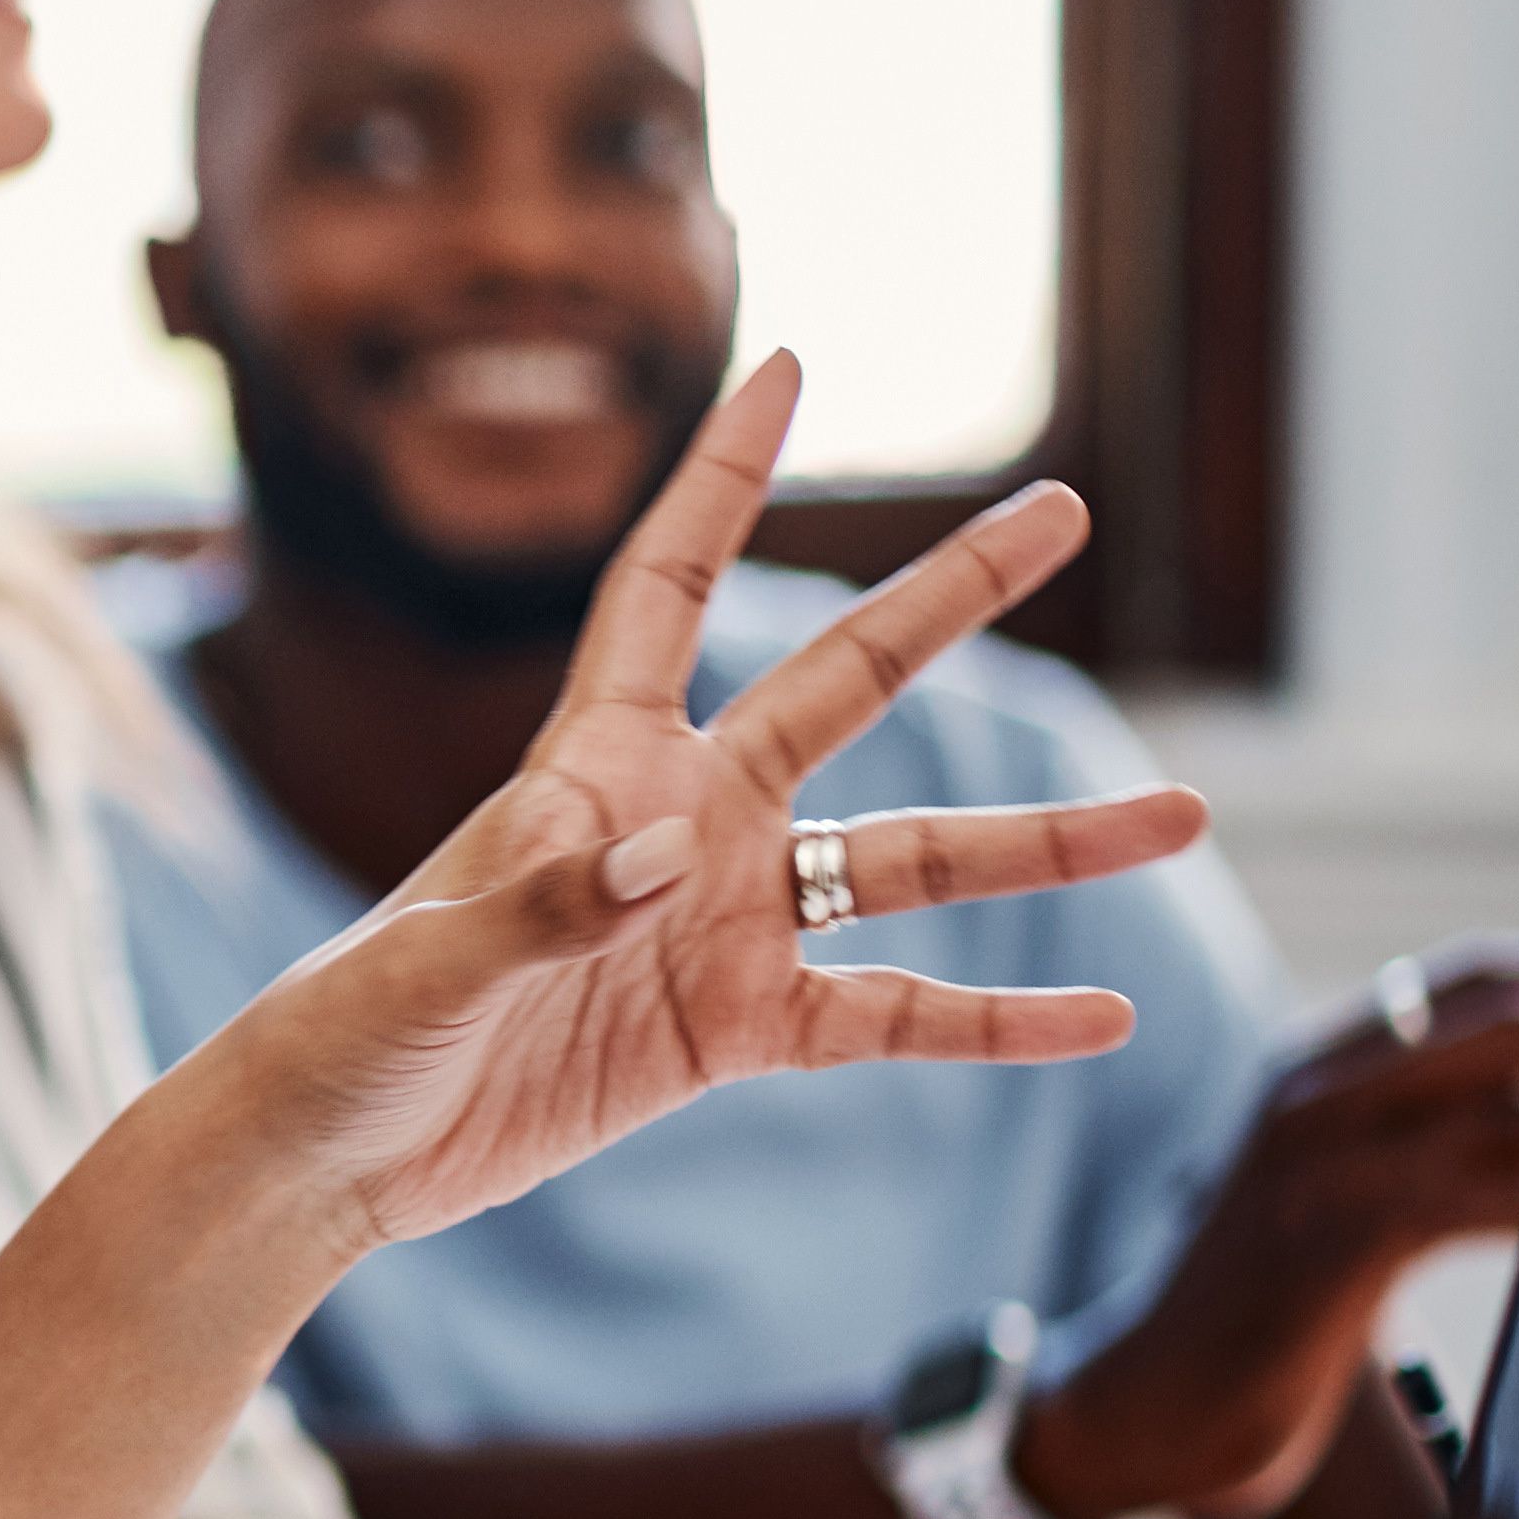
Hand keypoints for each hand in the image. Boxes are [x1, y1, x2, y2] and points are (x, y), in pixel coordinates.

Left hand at [202, 356, 1209, 1256]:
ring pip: (914, 860)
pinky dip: (997, 1023)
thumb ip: (542, 904)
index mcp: (589, 761)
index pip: (669, 582)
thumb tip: (660, 859)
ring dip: (1046, 842)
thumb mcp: (429, 961)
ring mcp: (719, 923)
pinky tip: (1105, 1019)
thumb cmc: (347, 1032)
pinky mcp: (735, 1031)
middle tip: (1064, 507)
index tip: (790, 364)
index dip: (723, 474)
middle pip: (845, 685)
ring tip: (1188, 815)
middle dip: (951, 596)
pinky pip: (896, 1018)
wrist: (330, 1155)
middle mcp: (679, 819)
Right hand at [1021, 946, 1518, 1518]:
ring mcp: (1317, 1158)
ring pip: (1513, 1106)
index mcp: (1315, 1069)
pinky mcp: (1333, 1234)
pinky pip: (1483, 1188)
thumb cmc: (1265, 1323)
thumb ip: (1441, 1156)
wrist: (1147, 1412)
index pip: (1469, 979)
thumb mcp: (1355, 1213)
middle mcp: (1313, 1090)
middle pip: (1508, 1019)